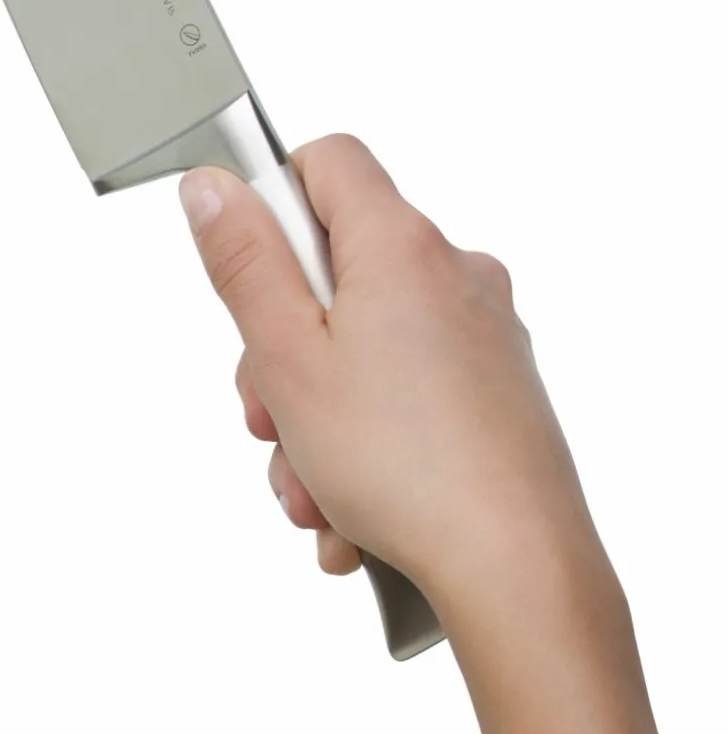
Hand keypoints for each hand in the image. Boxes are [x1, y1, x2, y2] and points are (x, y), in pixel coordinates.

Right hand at [181, 134, 659, 733]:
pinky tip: (351, 504)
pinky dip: (371, 433)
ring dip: (320, 407)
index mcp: (400, 244)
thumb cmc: (406, 468)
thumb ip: (243, 259)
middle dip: (284, 342)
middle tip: (269, 410)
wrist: (519, 574)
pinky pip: (409, 386)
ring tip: (312, 483)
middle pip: (337, 265)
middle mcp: (454, 272)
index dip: (273, 199)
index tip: (247, 264)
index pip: (326, 159)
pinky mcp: (499, 388)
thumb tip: (213, 184)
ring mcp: (484, 332)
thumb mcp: (285, 355)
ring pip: (367, 339)